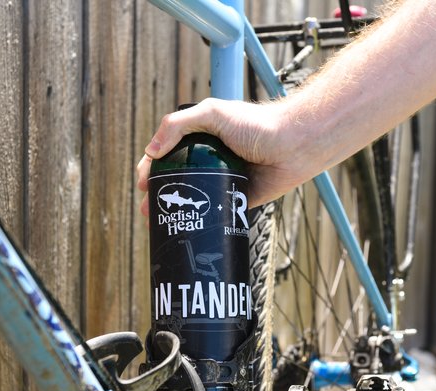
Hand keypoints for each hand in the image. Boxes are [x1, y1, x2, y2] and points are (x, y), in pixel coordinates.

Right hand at [136, 98, 315, 214]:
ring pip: (192, 198)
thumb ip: (178, 125)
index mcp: (200, 137)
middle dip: (157, 194)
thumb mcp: (212, 113)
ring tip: (158, 224)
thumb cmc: (256, 125)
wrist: (293, 146)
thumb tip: (151, 151)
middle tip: (147, 209)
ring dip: (174, 212)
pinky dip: (200, 221)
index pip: (167, 153)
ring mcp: (222, 180)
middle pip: (176, 178)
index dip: (150, 168)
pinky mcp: (236, 199)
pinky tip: (186, 230)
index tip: (142, 184)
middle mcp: (209, 159)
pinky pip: (214, 212)